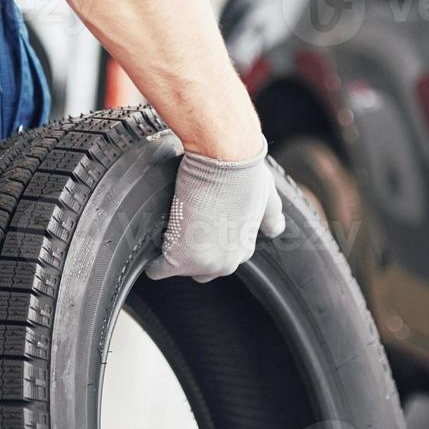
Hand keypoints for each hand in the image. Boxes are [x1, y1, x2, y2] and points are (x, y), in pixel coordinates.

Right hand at [145, 140, 285, 282]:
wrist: (225, 158)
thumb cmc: (244, 170)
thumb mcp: (266, 197)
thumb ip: (271, 217)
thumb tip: (276, 228)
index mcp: (244, 249)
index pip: (221, 259)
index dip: (207, 241)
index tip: (198, 224)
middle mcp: (227, 263)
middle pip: (200, 270)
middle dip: (189, 251)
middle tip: (183, 224)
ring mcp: (203, 264)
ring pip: (178, 270)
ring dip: (170, 253)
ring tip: (169, 227)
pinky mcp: (180, 258)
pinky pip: (157, 270)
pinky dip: (152, 260)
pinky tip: (152, 243)